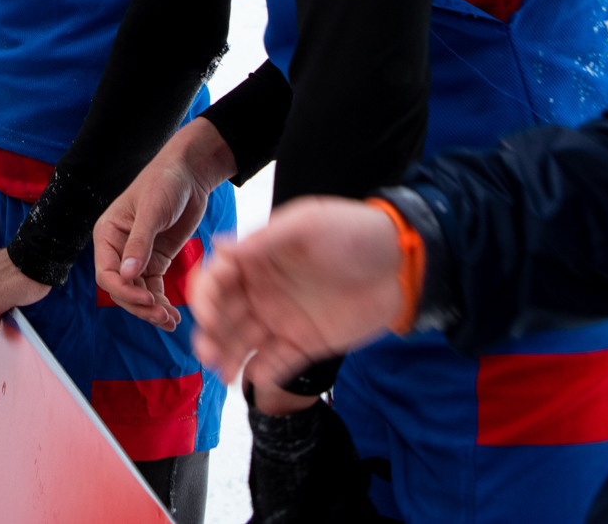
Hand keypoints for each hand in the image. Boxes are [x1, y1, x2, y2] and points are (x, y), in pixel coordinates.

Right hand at [93, 117, 237, 329]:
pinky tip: (173, 315)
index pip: (106, 274)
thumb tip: (125, 275)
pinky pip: (153, 288)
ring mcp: (138, 257)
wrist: (190, 174)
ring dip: (151, 309)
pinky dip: (161, 303)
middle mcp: (118, 249)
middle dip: (140, 305)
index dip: (124, 291)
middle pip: (121, 289)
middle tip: (162, 316)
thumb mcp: (152, 211)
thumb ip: (139, 243)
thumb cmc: (165, 182)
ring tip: (171, 321)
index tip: (148, 298)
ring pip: (137, 292)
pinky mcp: (156, 260)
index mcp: (107, 234)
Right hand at [188, 197, 406, 387]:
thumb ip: (264, 240)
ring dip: (226, 356)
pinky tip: (250, 382)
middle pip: (223, 313)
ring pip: (242, 341)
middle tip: (208, 352)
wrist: (401, 264)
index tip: (207, 314)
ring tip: (221, 372)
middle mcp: (263, 289)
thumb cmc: (353, 232)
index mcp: (258, 257)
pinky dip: (260, 374)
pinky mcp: (304, 343)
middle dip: (210, 332)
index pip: (218, 277)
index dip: (206, 295)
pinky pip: (275, 363)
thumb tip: (218, 246)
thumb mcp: (308, 225)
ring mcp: (282, 318)